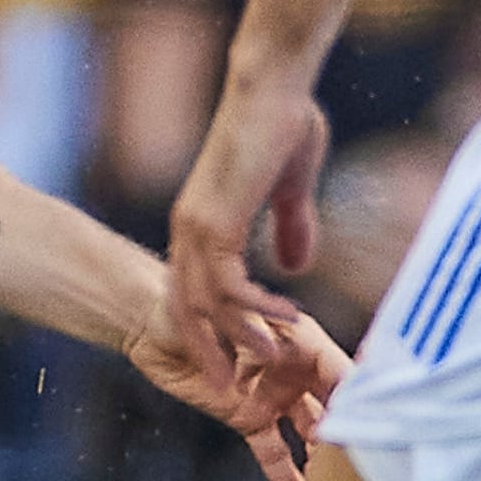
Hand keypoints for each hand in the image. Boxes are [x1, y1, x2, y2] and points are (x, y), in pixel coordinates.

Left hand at [123, 281, 349, 480]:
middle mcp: (295, 371)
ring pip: (311, 436)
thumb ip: (258, 336)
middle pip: (335, 411)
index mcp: (301, 341)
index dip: (363, 404)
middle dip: (352, 441)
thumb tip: (282, 358)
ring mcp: (273, 395)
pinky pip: (273, 451)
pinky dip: (287, 477)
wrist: (148, 319)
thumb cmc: (191, 300)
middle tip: (369, 475)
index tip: (378, 433)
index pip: (344, 376)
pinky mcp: (247, 416)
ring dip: (326, 464)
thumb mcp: (234, 316)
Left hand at [168, 70, 330, 369]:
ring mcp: (198, 224)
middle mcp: (190, 228)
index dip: (208, 328)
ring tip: (273, 363)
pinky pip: (227, 281)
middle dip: (206, 349)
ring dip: (239, 335)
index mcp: (201, 223)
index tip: (231, 363)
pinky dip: (255, 308)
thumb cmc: (281, 127)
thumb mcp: (288, 188)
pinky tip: (290, 324)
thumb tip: (294, 264)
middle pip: (185, 305)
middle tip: (228, 392)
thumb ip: (289, 227)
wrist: (271, 88)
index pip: (193, 289)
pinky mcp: (217, 219)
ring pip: (205, 301)